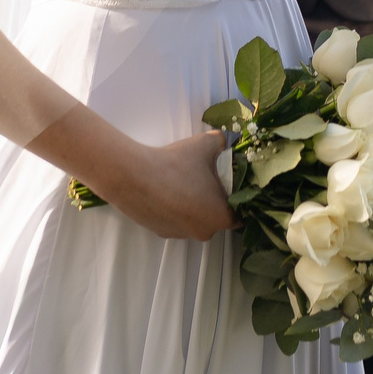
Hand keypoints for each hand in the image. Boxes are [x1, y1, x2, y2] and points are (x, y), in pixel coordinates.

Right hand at [104, 130, 233, 240]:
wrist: (134, 177)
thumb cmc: (176, 164)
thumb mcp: (204, 144)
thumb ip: (221, 141)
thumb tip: (225, 139)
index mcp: (220, 217)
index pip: (238, 215)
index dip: (236, 201)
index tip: (229, 187)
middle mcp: (203, 232)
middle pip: (215, 218)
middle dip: (213, 203)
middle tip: (204, 180)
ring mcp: (180, 234)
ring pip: (193, 220)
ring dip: (191, 207)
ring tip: (180, 183)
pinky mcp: (160, 232)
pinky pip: (175, 221)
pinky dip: (173, 209)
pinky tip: (165, 190)